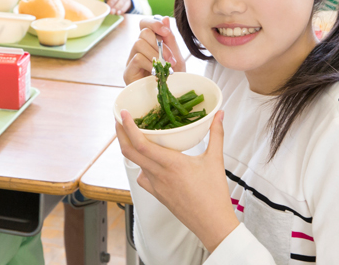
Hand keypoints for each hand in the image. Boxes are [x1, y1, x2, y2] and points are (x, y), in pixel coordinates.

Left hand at [118, 110, 238, 251]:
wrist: (212, 224)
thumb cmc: (215, 194)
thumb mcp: (216, 160)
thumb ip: (216, 134)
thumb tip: (219, 115)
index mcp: (172, 164)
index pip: (141, 144)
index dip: (128, 128)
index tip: (123, 114)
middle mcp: (159, 175)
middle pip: (129, 153)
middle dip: (120, 134)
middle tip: (119, 120)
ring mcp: (156, 186)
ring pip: (135, 164)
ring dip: (130, 149)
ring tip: (133, 136)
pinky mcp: (157, 195)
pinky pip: (143, 178)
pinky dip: (141, 167)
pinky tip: (150, 163)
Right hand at [124, 16, 185, 85]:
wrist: (169, 100)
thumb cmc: (173, 80)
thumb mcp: (176, 57)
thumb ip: (170, 39)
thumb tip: (164, 18)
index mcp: (150, 44)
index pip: (144, 24)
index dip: (153, 23)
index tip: (166, 31)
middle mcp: (138, 50)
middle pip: (143, 32)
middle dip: (160, 44)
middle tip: (170, 59)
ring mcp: (131, 61)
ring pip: (139, 43)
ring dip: (155, 54)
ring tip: (165, 68)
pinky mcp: (128, 72)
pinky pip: (137, 58)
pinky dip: (149, 64)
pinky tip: (156, 73)